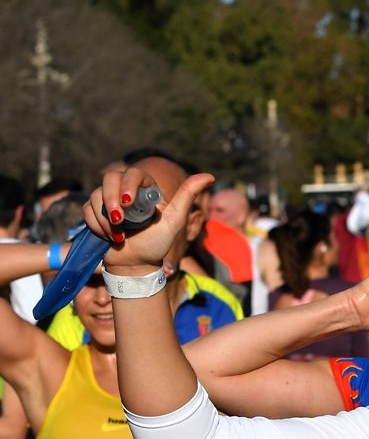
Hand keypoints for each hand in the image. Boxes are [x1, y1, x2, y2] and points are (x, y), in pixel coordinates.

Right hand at [84, 169, 214, 273]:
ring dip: (105, 217)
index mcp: (146, 189)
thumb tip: (210, 176)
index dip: (128, 184)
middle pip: (109, 178)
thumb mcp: (174, 220)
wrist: (137, 265)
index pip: (133, 173)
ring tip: (119, 235)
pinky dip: (97, 225)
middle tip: (119, 219)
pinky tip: (110, 237)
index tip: (128, 203)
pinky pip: (87, 209)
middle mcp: (126, 191)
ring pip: (96, 194)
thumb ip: (188, 196)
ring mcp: (109, 201)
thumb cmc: (157, 243)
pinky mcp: (95, 213)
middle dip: (111, 199)